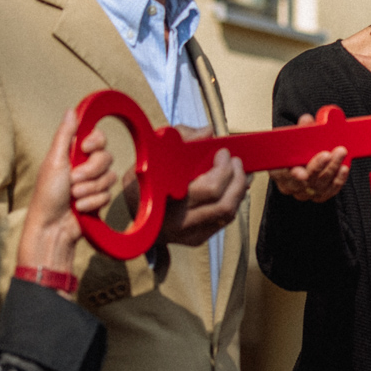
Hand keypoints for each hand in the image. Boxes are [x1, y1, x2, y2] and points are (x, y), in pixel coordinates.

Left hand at [16, 110, 114, 284]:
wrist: (53, 227)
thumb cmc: (47, 194)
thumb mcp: (54, 161)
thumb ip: (65, 135)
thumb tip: (72, 110)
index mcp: (72, 153)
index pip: (97, 137)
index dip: (95, 142)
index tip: (84, 149)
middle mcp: (84, 165)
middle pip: (106, 157)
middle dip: (91, 171)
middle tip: (73, 180)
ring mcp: (92, 182)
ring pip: (109, 177)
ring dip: (90, 189)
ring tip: (74, 197)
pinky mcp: (99, 198)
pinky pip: (108, 194)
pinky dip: (93, 202)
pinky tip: (80, 207)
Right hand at [155, 127, 247, 248]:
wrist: (131, 214)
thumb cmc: (143, 182)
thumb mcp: (151, 156)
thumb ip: (180, 139)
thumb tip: (207, 132)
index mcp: (165, 200)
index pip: (208, 189)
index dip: (223, 170)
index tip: (223, 152)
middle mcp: (178, 222)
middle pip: (223, 203)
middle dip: (236, 178)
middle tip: (236, 161)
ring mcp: (188, 234)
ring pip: (227, 214)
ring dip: (239, 190)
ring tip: (239, 172)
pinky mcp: (196, 238)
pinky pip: (223, 220)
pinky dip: (233, 201)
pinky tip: (232, 187)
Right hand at [269, 113, 349, 203]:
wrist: (303, 160)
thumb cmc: (296, 150)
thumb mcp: (293, 138)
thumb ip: (300, 130)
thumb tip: (307, 120)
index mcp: (279, 171)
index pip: (283, 175)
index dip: (293, 175)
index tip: (301, 173)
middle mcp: (291, 185)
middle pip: (304, 181)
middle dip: (317, 167)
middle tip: (327, 154)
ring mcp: (306, 192)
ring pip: (319, 185)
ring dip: (331, 169)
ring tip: (339, 154)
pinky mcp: (320, 195)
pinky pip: (330, 190)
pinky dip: (338, 180)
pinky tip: (343, 168)